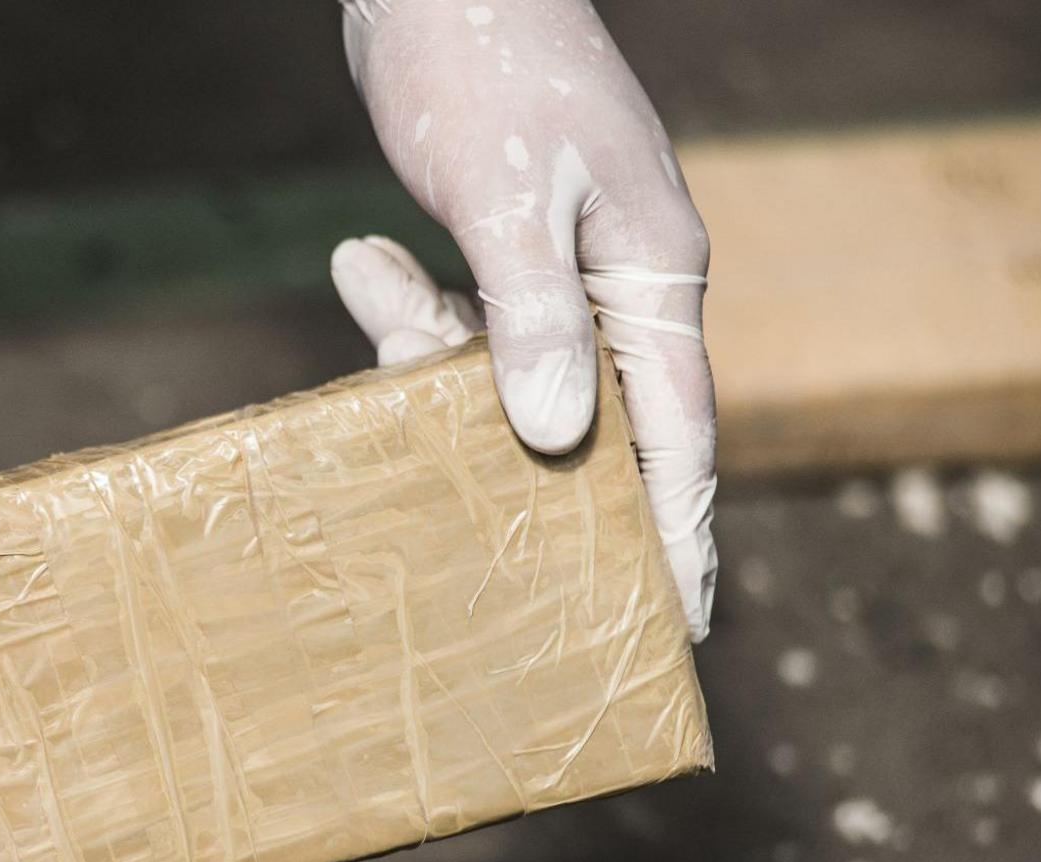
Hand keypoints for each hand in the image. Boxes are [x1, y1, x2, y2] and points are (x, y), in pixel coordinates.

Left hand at [339, 0, 717, 639]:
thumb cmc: (485, 65)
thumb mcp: (507, 197)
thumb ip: (532, 316)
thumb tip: (555, 435)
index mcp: (653, 270)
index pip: (679, 427)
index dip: (677, 526)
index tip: (681, 616)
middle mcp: (619, 279)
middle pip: (590, 415)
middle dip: (537, 472)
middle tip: (501, 564)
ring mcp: (559, 263)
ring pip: (506, 371)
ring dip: (432, 364)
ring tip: (377, 284)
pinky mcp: (500, 247)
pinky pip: (461, 320)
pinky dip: (408, 307)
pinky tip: (360, 260)